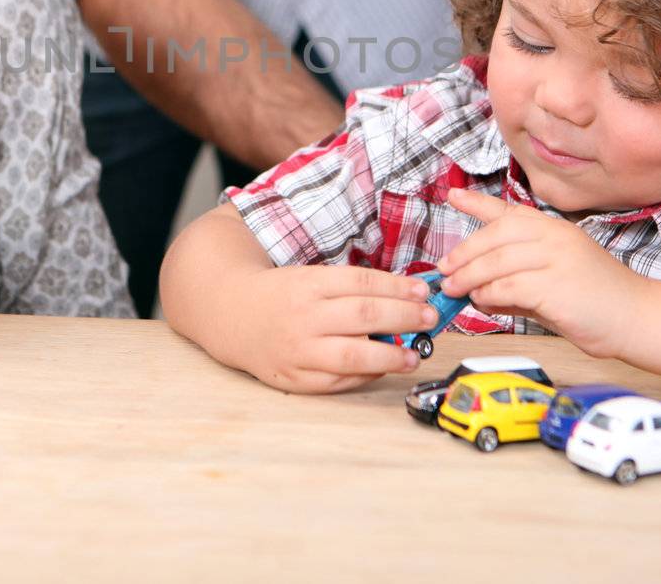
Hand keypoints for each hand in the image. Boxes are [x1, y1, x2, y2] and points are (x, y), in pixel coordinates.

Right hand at [227, 264, 437, 393]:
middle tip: (429, 318)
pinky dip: (364, 376)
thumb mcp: (311, 278)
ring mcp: (298, 350)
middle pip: (363, 316)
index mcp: (308, 284)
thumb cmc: (281, 294)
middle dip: (403, 317)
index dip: (397, 288)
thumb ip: (351, 289)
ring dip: (390, 357)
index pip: (362, 283)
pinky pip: (337, 381)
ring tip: (413, 355)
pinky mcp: (294, 378)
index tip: (423, 292)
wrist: (231, 314)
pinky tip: (382, 369)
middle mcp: (303, 317)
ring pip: (353, 355)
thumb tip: (405, 299)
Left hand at [438, 188, 645, 357]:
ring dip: (468, 278)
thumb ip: (518, 278)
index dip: (477, 202)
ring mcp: (556, 259)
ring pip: (495, 262)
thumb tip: (477, 289)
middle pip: (494, 236)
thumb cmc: (598, 300)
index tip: (454, 195)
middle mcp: (554, 236)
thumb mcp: (554, 277)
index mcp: (554, 228)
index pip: (509, 211)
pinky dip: (489, 296)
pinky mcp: (555, 287)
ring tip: (454, 290)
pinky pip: (508, 287)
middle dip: (463, 253)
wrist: (637, 317)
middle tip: (445, 270)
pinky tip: (483, 303)